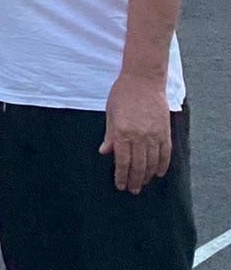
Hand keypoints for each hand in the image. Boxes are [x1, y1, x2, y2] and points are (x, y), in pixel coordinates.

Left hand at [100, 72, 171, 192]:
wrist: (143, 79)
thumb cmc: (123, 93)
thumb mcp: (110, 112)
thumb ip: (109, 134)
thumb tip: (104, 152)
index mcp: (122, 132)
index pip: (122, 162)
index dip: (121, 176)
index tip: (120, 185)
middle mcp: (138, 137)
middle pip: (138, 166)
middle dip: (134, 180)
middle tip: (133, 190)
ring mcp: (154, 135)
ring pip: (152, 163)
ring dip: (148, 176)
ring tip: (144, 184)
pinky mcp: (165, 131)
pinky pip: (165, 153)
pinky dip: (163, 165)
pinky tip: (159, 173)